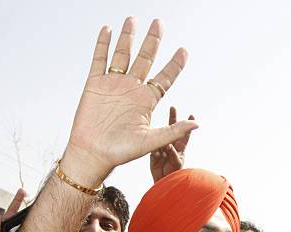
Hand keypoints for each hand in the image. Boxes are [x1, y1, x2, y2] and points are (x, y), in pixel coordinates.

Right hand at [63, 17, 197, 184]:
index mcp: (146, 101)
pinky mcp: (95, 84)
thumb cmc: (121, 152)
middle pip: (145, 59)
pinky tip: (108, 30)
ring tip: (133, 19)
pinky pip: (99, 60)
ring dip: (128, 37)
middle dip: (152, 41)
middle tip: (159, 23)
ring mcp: (113, 85)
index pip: (164, 78)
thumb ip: (173, 131)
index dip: (175, 64)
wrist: (93, 153)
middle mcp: (131, 90)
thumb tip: (196, 125)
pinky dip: (103, 44)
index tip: (184, 51)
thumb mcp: (151, 141)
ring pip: (123, 55)